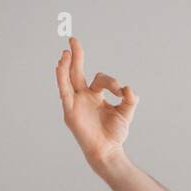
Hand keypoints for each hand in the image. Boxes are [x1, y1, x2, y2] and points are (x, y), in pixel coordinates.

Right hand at [54, 36, 138, 169]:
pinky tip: (61, 65)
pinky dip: (61, 77)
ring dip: (66, 65)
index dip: (111, 82)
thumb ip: (130, 100)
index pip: (100, 79)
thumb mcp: (125, 113)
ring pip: (68, 79)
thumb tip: (128, 88)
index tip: (121, 92)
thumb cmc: (114, 133)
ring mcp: (75, 102)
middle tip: (73, 39)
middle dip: (76, 56)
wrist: (108, 151)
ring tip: (67, 52)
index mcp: (95, 96)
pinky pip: (64, 91)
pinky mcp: (70, 110)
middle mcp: (83, 96)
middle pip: (77, 72)